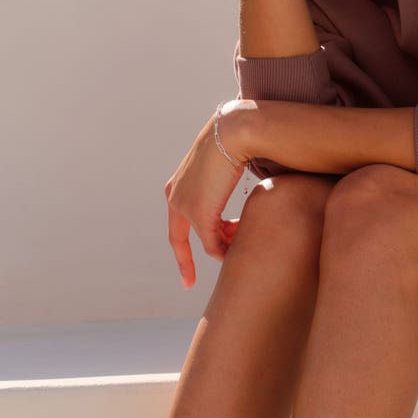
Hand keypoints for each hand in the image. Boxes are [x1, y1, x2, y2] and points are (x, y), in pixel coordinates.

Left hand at [164, 113, 246, 288]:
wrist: (235, 133)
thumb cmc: (236, 144)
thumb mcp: (223, 169)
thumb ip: (220, 186)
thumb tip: (229, 197)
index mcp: (176, 186)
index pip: (175, 223)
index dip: (179, 247)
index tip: (181, 269)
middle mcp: (174, 197)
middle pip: (180, 239)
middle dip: (186, 262)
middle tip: (188, 285)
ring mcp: (184, 207)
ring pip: (204, 242)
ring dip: (225, 246)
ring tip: (243, 242)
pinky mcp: (199, 215)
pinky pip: (212, 244)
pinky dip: (226, 249)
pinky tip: (240, 247)